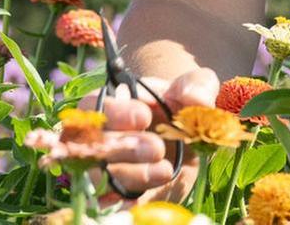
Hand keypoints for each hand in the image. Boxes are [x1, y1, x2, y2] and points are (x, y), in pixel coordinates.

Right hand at [91, 67, 218, 203]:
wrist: (187, 143)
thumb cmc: (184, 109)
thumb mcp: (197, 90)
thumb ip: (198, 85)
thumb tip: (194, 98)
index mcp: (112, 104)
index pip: (94, 106)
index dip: (115, 112)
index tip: (145, 116)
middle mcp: (100, 137)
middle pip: (91, 143)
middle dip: (123, 147)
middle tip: (157, 148)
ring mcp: (105, 169)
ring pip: (97, 175)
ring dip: (130, 174)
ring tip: (165, 170)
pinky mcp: (115, 196)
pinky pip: (103, 203)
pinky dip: (119, 203)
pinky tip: (141, 200)